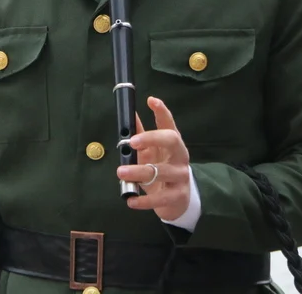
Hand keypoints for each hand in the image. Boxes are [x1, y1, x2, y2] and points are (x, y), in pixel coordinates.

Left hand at [117, 97, 190, 221]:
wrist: (177, 201)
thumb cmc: (161, 169)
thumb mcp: (151, 152)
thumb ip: (140, 135)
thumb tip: (129, 115)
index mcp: (173, 143)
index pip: (169, 123)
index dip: (161, 111)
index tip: (151, 100)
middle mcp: (180, 156)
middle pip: (172, 140)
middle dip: (152, 138)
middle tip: (132, 142)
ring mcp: (180, 176)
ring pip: (160, 171)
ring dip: (138, 171)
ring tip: (121, 172)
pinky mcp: (177, 196)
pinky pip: (160, 198)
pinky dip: (144, 200)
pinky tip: (130, 200)